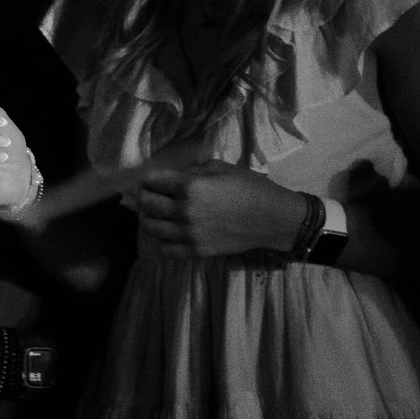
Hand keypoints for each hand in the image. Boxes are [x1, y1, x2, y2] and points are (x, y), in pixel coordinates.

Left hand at [137, 159, 307, 258]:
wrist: (275, 219)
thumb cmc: (251, 188)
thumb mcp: (221, 168)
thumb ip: (192, 170)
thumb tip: (172, 176)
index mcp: (190, 187)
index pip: (152, 181)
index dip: (149, 178)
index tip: (152, 179)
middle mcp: (184, 211)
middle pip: (146, 203)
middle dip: (144, 196)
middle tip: (150, 194)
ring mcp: (189, 233)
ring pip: (150, 227)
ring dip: (148, 218)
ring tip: (156, 214)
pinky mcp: (196, 251)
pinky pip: (165, 249)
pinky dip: (161, 241)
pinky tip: (168, 233)